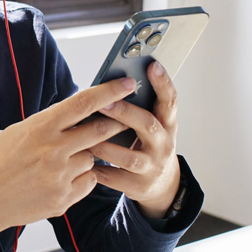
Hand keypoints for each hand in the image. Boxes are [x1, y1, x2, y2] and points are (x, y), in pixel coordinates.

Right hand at [0, 76, 137, 247]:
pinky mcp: (64, 198)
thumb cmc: (1, 161)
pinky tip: (61, 179)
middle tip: (124, 118)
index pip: (83, 102)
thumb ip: (52, 122)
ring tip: (62, 161)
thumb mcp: (21, 131)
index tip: (128, 83)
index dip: (110, 91)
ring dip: (87, 155)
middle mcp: (53, 149)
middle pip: (100, 130)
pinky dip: (82, 177)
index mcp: (41, 127)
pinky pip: (89, 181)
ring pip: (94, 157)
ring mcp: (60, 175)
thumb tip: (82, 111)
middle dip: (117, 123)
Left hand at [88, 61, 181, 219]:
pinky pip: (114, 178)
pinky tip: (82, 160)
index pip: (169, 100)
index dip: (163, 83)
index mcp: (167, 123)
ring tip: (83, 135)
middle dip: (125, 113)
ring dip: (105, 145)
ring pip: (128, 156)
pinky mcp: (138, 186)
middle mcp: (163, 144)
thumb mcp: (151, 125)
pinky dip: (97, 169)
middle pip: (147, 125)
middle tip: (103, 103)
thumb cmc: (148, 143)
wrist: (162, 184)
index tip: (152, 65)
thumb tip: (112, 82)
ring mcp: (152, 167)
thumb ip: (138, 107)